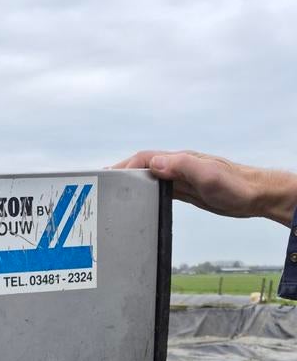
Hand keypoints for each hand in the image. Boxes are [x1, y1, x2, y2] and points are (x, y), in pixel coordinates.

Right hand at [112, 150, 296, 225]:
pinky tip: (141, 201)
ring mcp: (182, 178)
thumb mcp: (208, 175)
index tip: (109, 176)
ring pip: (151, 177)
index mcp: (180, 160)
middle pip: (144, 166)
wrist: (255, 196)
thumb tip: (154, 162)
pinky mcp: (187, 190)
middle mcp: (179, 167)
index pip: (145, 158)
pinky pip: (161, 189)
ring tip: (116, 193)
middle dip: (123, 172)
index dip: (125, 166)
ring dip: (133, 184)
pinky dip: (147, 193)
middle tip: (105, 184)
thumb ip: (182, 166)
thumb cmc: (235, 185)